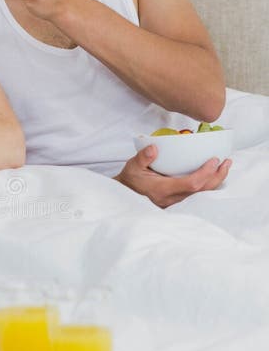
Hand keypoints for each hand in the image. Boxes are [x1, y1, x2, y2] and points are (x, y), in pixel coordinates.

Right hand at [116, 145, 231, 207]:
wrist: (125, 195)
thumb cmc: (130, 179)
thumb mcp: (132, 166)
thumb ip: (143, 158)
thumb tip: (154, 148)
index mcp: (163, 190)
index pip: (190, 184)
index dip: (205, 174)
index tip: (214, 160)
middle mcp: (172, 198)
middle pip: (201, 191)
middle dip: (217, 177)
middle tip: (226, 161)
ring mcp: (175, 202)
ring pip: (201, 194)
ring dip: (215, 181)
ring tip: (224, 167)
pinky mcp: (177, 201)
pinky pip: (197, 195)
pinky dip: (208, 185)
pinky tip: (214, 176)